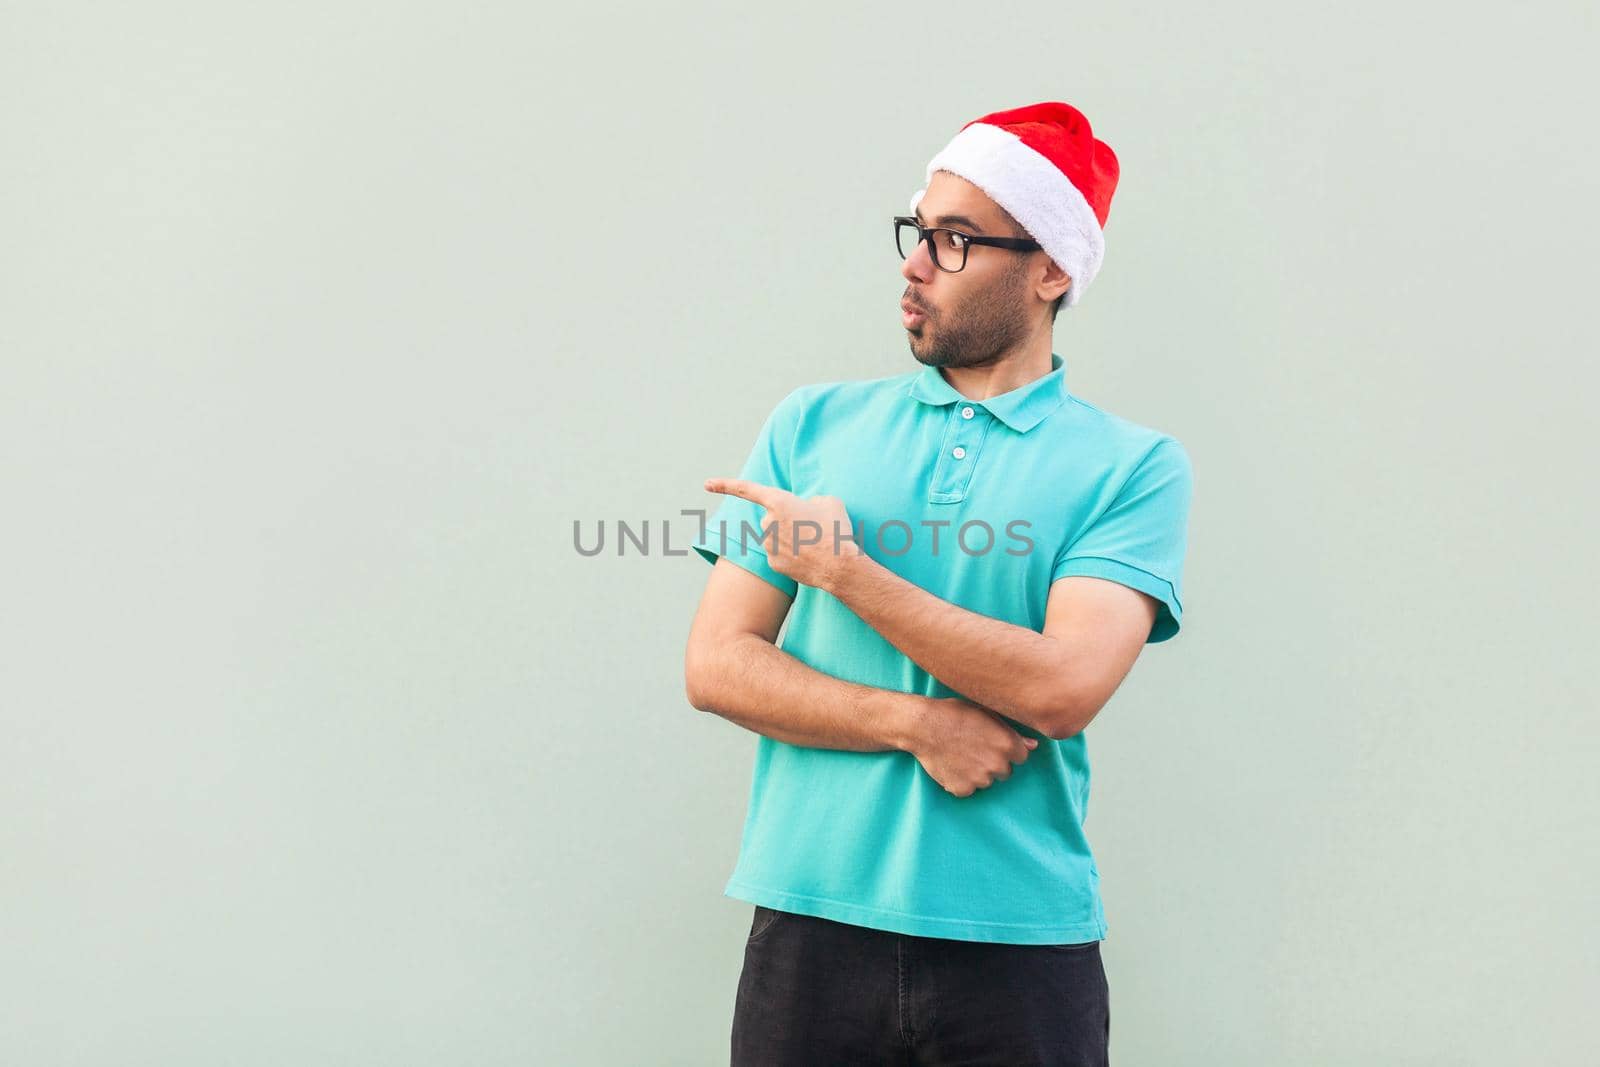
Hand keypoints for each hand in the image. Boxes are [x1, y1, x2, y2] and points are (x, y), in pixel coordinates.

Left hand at [703, 477, 861, 590]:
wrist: (839, 566)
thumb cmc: (836, 529)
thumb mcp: (828, 501)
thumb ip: (810, 500)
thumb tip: (806, 508)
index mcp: (778, 502)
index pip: (747, 489)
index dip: (725, 485)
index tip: (706, 484)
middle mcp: (767, 523)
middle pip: (771, 517)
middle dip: (787, 521)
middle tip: (813, 528)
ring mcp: (768, 545)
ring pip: (776, 537)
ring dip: (791, 538)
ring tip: (815, 544)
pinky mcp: (773, 564)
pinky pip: (780, 554)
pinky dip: (792, 555)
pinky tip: (808, 558)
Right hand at [902, 696, 1039, 797]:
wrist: (923, 726)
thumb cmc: (955, 714)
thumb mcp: (987, 714)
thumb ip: (1012, 732)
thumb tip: (1034, 746)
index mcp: (1008, 745)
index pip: (1021, 757)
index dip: (1007, 751)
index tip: (992, 744)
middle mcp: (998, 764)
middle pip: (1005, 772)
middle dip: (994, 763)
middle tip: (974, 749)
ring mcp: (980, 779)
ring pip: (986, 781)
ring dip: (977, 773)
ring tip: (960, 755)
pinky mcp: (963, 789)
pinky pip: (968, 789)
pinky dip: (961, 781)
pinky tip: (952, 765)